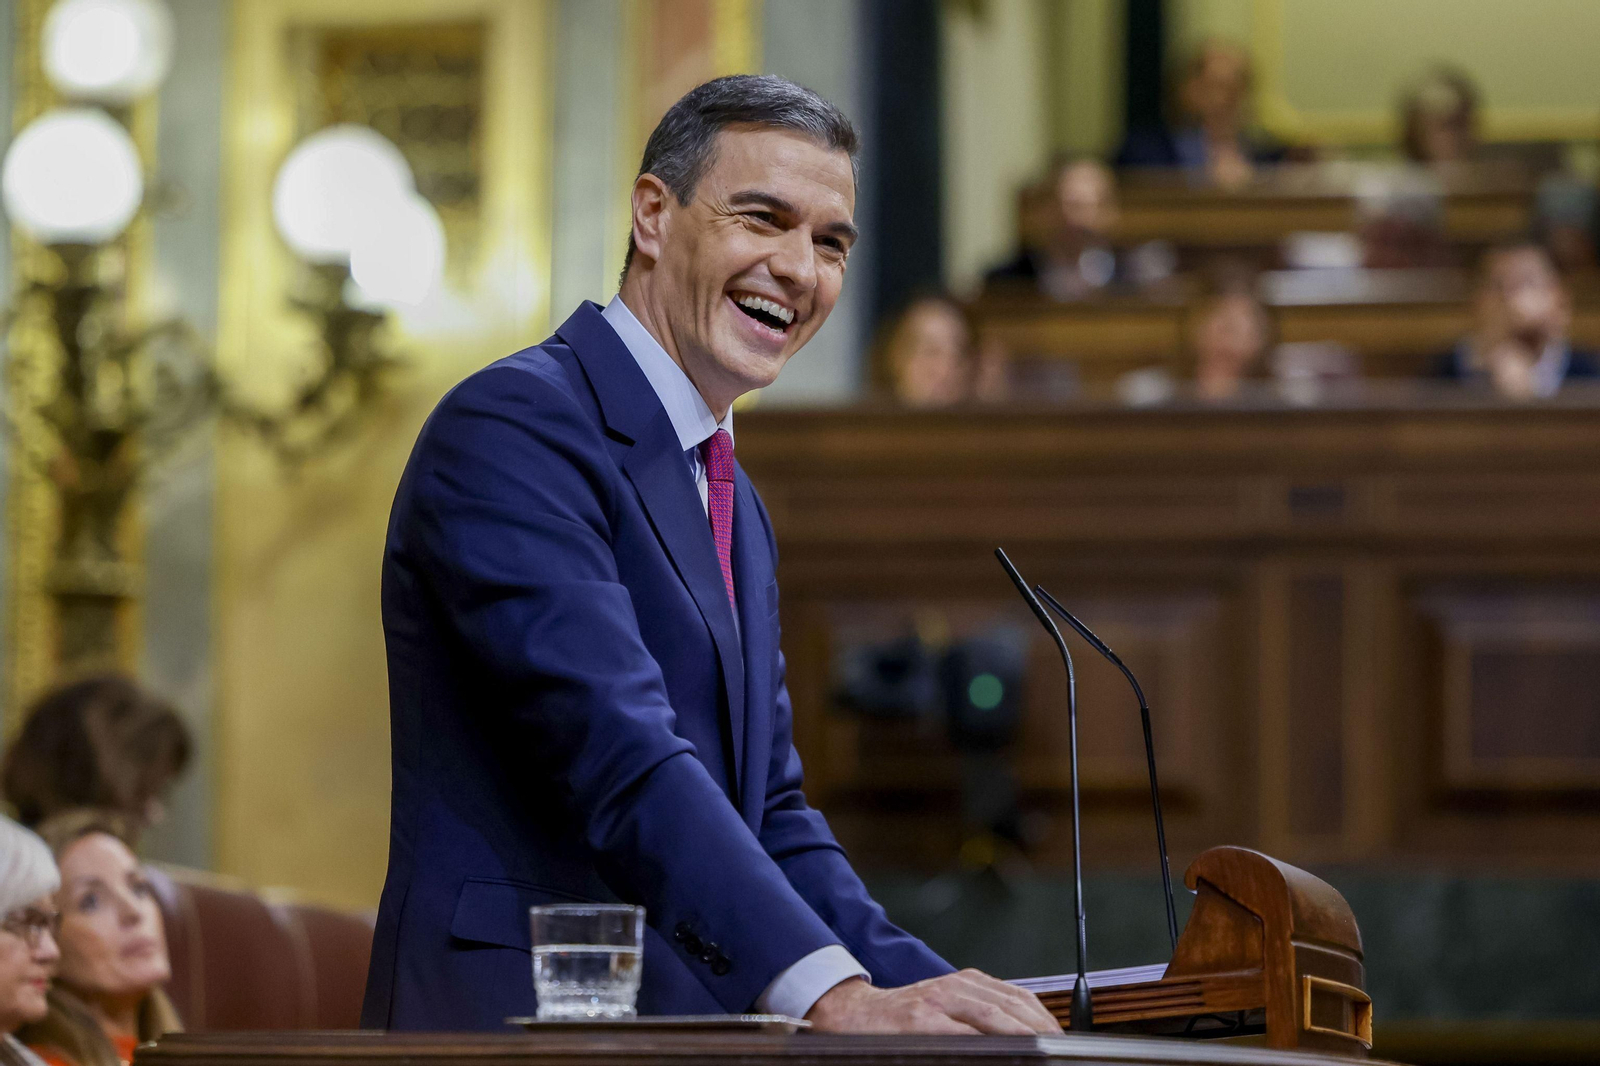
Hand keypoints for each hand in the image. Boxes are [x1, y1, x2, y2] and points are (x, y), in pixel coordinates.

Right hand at [805, 971, 1061, 1034]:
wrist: (852, 1015)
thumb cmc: (902, 1017)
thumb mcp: (945, 1005)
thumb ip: (978, 1014)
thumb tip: (1022, 1033)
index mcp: (963, 982)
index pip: (1016, 996)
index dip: (1043, 1017)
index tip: (1061, 1037)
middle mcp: (952, 987)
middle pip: (1009, 1006)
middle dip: (1039, 1029)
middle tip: (1059, 1048)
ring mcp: (935, 1004)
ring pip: (991, 1016)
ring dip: (1021, 1034)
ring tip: (1041, 1049)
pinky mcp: (919, 1021)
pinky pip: (960, 1033)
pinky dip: (986, 1041)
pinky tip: (1003, 1052)